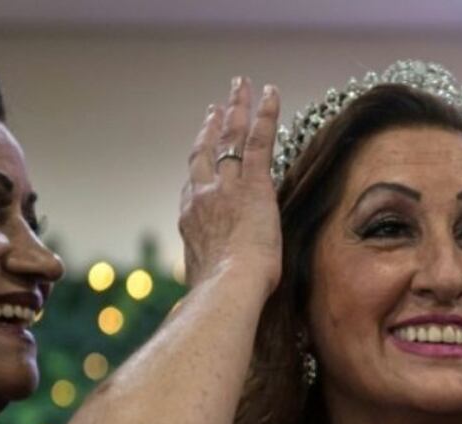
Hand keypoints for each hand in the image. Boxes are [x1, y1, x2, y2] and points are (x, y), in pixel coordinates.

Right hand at [180, 77, 281, 290]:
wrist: (226, 291)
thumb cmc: (219, 298)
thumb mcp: (205, 282)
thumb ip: (206, 273)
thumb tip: (208, 291)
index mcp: (191, 221)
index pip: (194, 184)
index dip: (199, 163)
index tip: (202, 149)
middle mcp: (202, 196)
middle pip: (205, 151)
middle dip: (211, 126)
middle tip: (215, 106)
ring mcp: (226, 186)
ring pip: (230, 138)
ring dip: (235, 109)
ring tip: (239, 87)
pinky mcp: (254, 184)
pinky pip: (260, 140)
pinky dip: (265, 114)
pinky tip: (270, 93)